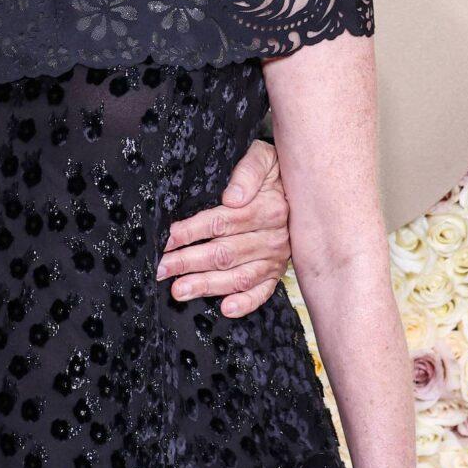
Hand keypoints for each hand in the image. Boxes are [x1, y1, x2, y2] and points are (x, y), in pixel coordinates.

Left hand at [157, 138, 288, 316]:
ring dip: (207, 285)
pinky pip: (262, 292)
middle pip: (224, 253)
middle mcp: (272, 238)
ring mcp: (274, 259)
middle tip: (163, 269)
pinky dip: (245, 303)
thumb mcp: (265, 158)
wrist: (303, 186)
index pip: (222, 222)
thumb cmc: (275, 172)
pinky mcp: (275, 274)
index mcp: (268, 209)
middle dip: (189, 262)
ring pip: (238, 277)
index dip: (193, 231)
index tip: (169, 238)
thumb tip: (232, 196)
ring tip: (180, 290)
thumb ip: (249, 171)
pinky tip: (226, 309)